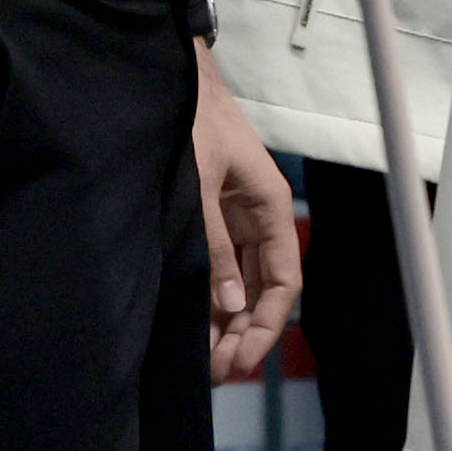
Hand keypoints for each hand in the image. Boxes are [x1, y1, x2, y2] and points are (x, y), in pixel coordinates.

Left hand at [196, 50, 302, 379]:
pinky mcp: (208, 217)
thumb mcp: (200, 184)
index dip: (268, 324)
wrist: (168, 78)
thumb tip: (229, 304)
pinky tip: (196, 326)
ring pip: (239, 283)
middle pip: (263, 289)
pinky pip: (218, 266)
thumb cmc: (191, 122)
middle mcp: (256, 218)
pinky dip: (210, 297)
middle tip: (217, 372)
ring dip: (226, 322)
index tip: (243, 357)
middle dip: (245, 332)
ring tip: (205, 361)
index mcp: (269, 207)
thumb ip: (212, 245)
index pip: (283, 281)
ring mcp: (232, 219)